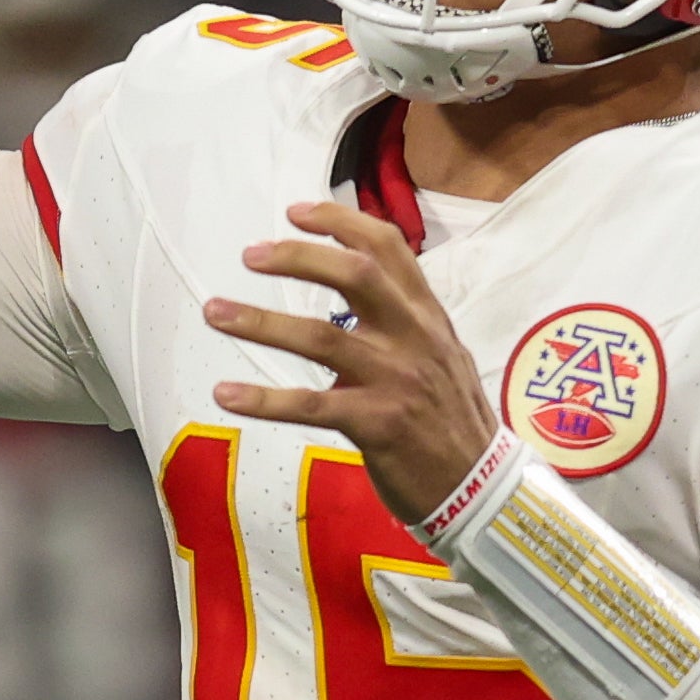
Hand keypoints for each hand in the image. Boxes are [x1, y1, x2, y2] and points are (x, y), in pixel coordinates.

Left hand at [206, 198, 499, 523]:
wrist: (483, 487)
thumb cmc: (453, 420)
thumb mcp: (443, 354)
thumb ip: (404, 319)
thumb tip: (358, 284)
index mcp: (427, 315)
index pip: (387, 247)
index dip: (339, 221)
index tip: (295, 212)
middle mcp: (414, 337)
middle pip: (354, 274)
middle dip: (298, 256)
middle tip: (250, 255)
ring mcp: (395, 379)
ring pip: (321, 338)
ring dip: (261, 321)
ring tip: (216, 312)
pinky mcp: (377, 425)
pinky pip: (310, 405)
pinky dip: (263, 398)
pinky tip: (226, 393)